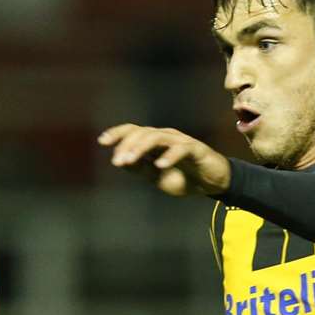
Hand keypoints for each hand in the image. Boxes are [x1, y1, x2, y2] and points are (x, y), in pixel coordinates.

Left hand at [98, 124, 230, 196]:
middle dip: (126, 145)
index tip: (102, 141)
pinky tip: (160, 166)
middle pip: (142, 133)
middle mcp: (165, 137)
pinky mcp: (196, 148)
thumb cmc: (184, 177)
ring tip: (130, 160)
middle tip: (117, 161)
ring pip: (157, 137)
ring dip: (141, 148)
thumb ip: (139, 168)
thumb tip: (120, 161)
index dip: (117, 133)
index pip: (133, 131)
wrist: (212, 184)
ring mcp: (180, 141)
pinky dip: (169, 156)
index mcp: (154, 142)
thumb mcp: (156, 177)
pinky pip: (181, 148)